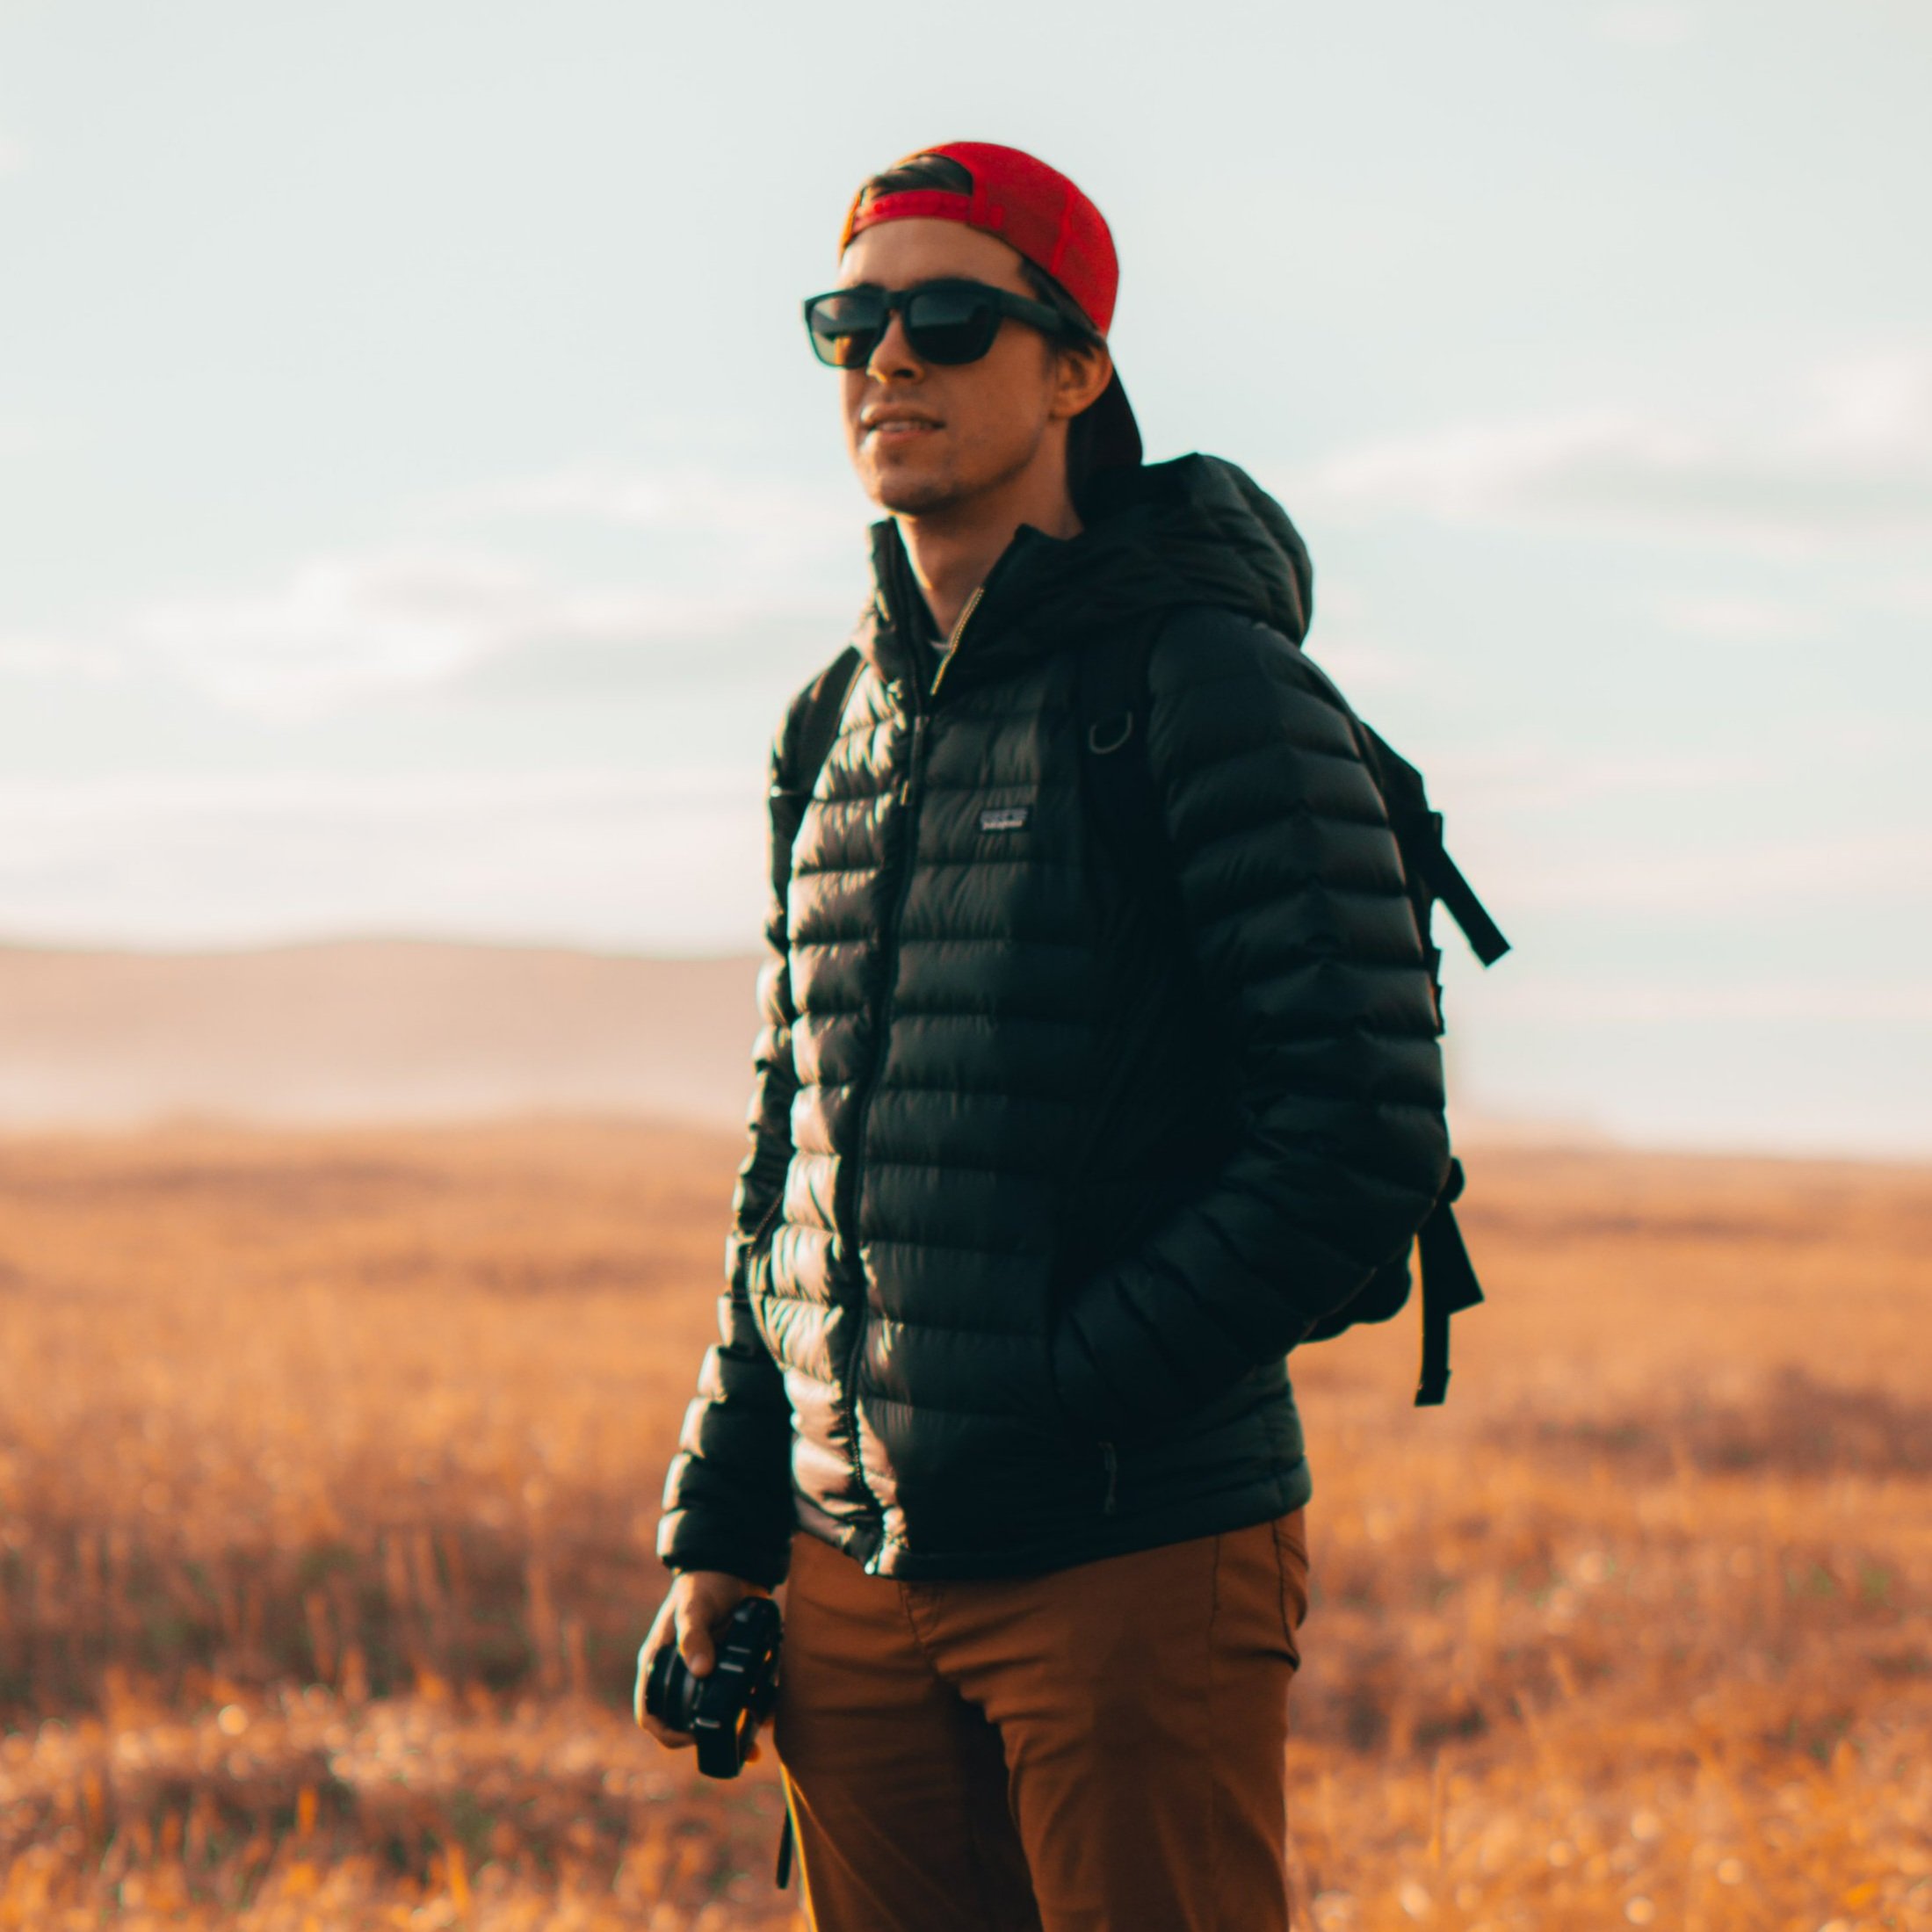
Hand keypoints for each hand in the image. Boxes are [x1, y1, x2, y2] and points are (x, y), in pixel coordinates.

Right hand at [633, 1570, 764, 1750]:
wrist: (734, 1565)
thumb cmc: (702, 1583)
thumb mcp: (693, 1606)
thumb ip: (694, 1635)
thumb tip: (700, 1671)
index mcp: (659, 1664)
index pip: (650, 1712)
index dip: (666, 1732)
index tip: (693, 1738)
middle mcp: (681, 1674)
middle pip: (686, 1721)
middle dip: (710, 1739)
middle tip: (737, 1748)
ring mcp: (707, 1673)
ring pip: (716, 1714)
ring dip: (736, 1730)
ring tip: (757, 1738)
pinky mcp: (731, 1668)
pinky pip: (739, 1697)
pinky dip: (753, 1708)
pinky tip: (770, 1712)